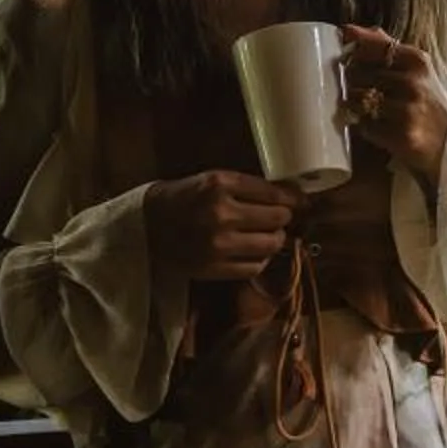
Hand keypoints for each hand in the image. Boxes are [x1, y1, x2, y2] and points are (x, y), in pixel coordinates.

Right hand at [144, 170, 300, 280]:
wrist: (147, 226)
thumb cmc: (183, 198)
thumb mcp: (211, 179)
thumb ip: (246, 187)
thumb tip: (288, 195)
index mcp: (219, 184)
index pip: (272, 192)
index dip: (292, 198)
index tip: (299, 201)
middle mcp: (221, 213)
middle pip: (277, 219)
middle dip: (284, 218)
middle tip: (281, 218)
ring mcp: (218, 244)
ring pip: (271, 244)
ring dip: (276, 239)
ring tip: (270, 235)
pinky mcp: (215, 268)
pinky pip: (255, 267)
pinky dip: (261, 259)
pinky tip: (254, 252)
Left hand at [340, 26, 446, 185]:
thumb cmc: (428, 102)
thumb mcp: (415, 68)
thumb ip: (384, 45)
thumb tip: (348, 29)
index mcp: (416, 60)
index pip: (371, 46)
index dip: (352, 53)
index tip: (347, 59)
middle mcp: (413, 82)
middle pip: (357, 73)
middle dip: (351, 82)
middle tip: (358, 89)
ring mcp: (408, 110)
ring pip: (357, 100)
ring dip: (354, 105)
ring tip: (365, 108)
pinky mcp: (402, 136)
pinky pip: (365, 126)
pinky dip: (364, 127)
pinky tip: (376, 126)